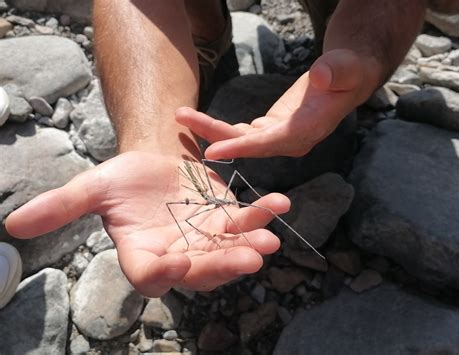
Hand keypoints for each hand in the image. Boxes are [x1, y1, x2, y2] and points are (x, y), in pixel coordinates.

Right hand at [5, 152, 288, 296]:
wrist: (155, 161)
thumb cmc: (125, 178)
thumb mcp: (93, 187)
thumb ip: (62, 206)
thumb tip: (13, 224)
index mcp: (143, 254)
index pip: (150, 276)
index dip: (160, 274)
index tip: (173, 263)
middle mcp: (178, 255)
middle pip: (199, 272)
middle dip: (220, 266)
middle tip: (244, 260)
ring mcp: (206, 241)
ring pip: (229, 252)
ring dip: (249, 246)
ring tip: (267, 241)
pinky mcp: (227, 221)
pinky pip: (247, 223)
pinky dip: (263, 216)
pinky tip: (280, 203)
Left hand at [176, 49, 376, 158]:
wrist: (345, 81)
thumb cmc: (349, 71)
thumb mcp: (347, 67)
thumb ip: (337, 71)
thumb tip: (321, 75)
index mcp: (308, 129)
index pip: (270, 142)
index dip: (241, 148)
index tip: (212, 151)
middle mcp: (290, 140)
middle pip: (247, 143)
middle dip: (214, 135)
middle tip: (181, 118)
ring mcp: (279, 136)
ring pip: (241, 139)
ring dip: (211, 130)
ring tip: (182, 115)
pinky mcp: (271, 129)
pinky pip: (242, 134)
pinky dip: (221, 129)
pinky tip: (199, 122)